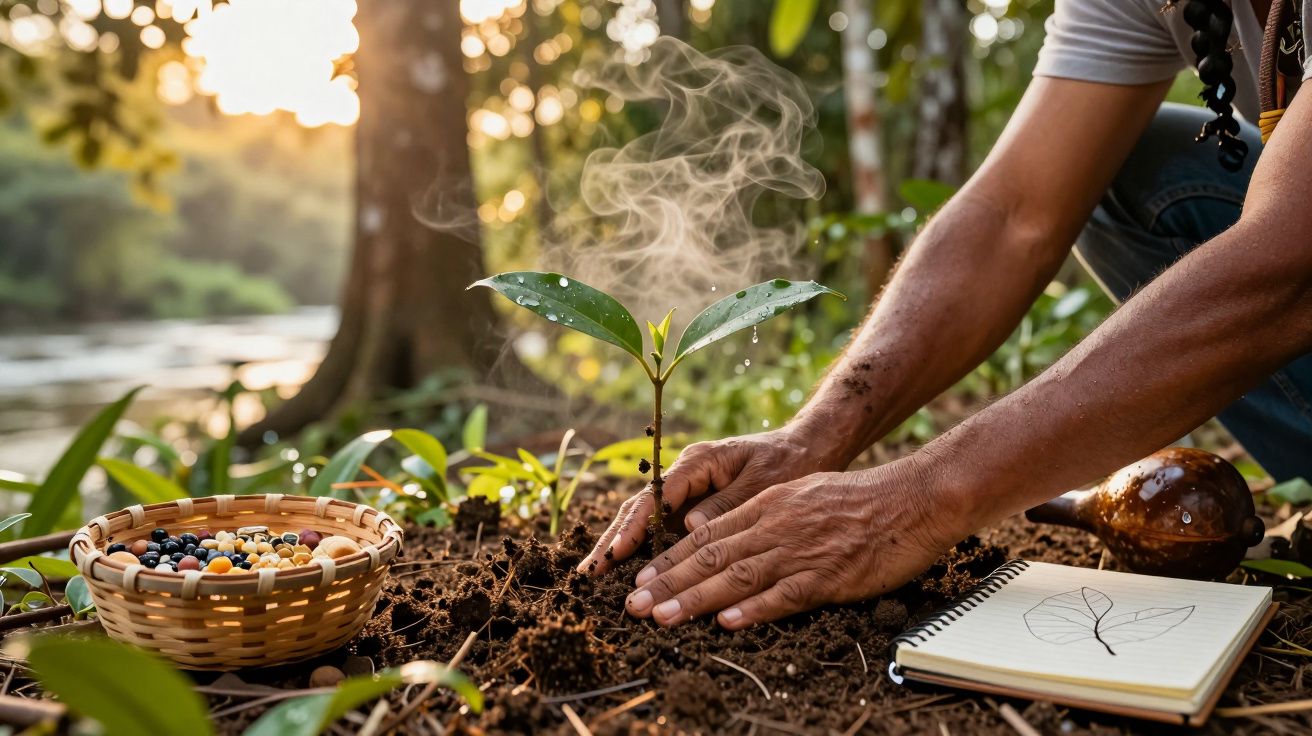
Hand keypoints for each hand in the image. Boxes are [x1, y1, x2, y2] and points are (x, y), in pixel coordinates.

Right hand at [577, 427, 844, 573]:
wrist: (807, 448)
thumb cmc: (789, 462)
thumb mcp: (763, 481)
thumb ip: (726, 502)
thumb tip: (691, 526)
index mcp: (699, 462)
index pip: (656, 497)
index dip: (634, 527)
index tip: (617, 553)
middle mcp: (686, 474)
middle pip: (640, 507)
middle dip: (613, 540)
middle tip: (588, 572)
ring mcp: (686, 488)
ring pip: (644, 518)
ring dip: (619, 545)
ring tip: (594, 574)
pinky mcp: (693, 503)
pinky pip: (662, 526)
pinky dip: (641, 546)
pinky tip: (623, 568)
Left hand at [622, 461, 962, 628]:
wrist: (912, 498)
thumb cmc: (861, 499)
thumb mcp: (802, 494)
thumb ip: (766, 514)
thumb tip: (732, 534)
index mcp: (767, 505)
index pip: (708, 533)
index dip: (671, 558)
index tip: (642, 577)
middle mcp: (775, 525)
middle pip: (711, 556)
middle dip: (668, 582)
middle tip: (634, 604)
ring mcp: (800, 551)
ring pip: (737, 577)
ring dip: (695, 599)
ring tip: (662, 616)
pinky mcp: (828, 575)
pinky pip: (785, 595)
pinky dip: (753, 610)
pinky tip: (726, 622)